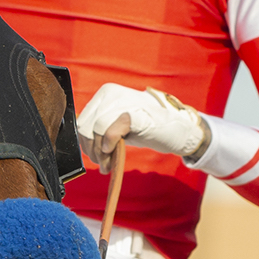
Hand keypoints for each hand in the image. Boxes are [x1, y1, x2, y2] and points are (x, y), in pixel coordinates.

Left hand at [77, 83, 210, 172]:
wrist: (176, 128)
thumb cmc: (146, 127)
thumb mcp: (117, 124)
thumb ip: (100, 128)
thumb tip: (83, 143)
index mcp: (105, 93)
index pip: (82, 120)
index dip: (84, 142)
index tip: (94, 156)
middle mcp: (111, 94)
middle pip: (86, 126)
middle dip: (91, 149)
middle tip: (101, 163)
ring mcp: (122, 102)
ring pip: (96, 130)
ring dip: (100, 152)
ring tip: (108, 164)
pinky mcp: (134, 114)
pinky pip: (110, 131)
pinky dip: (108, 144)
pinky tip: (113, 151)